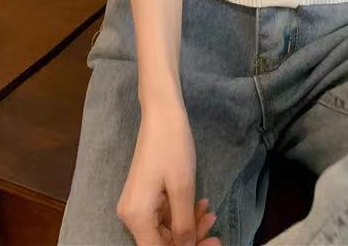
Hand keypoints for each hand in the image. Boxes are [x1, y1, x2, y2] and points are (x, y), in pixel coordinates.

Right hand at [117, 101, 220, 245]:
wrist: (161, 113)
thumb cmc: (172, 146)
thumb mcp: (182, 188)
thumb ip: (184, 225)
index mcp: (136, 217)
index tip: (211, 243)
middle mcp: (132, 215)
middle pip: (161, 242)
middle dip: (190, 239)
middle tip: (215, 230)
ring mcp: (138, 204)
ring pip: (165, 229)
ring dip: (189, 225)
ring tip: (211, 213)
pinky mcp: (145, 195)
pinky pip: (164, 214)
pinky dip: (182, 212)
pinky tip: (201, 204)